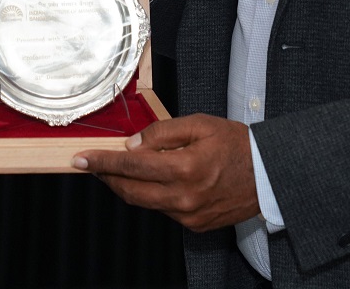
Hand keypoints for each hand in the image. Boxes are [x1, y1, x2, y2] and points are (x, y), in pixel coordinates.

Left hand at [71, 114, 258, 232]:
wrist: (268, 174)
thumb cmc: (236, 145)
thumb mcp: (200, 124)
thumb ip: (162, 132)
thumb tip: (132, 145)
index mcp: (184, 168)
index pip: (131, 166)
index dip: (102, 162)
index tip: (81, 158)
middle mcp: (184, 197)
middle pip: (130, 191)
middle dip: (107, 177)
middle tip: (93, 164)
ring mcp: (188, 215)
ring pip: (145, 202)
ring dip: (129, 185)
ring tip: (124, 168)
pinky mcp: (194, 225)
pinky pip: (163, 209)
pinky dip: (153, 194)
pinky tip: (157, 180)